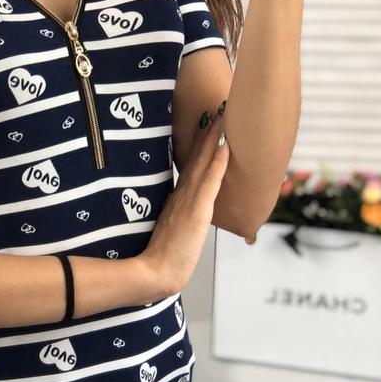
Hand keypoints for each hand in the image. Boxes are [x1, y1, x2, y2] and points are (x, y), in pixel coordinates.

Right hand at [140, 118, 229, 296]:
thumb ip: (178, 222)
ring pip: (203, 162)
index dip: (200, 145)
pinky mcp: (196, 210)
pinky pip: (210, 181)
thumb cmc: (162, 259)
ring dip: (214, 139)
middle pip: (197, 157)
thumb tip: (184, 219)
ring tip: (223, 116)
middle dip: (208, 133)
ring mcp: (189, 200)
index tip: (208, 124)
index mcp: (177, 199)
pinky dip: (218, 162)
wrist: (154, 272)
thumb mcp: (172, 235)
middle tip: (218, 108)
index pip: (191, 166)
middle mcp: (182, 194)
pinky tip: (226, 145)